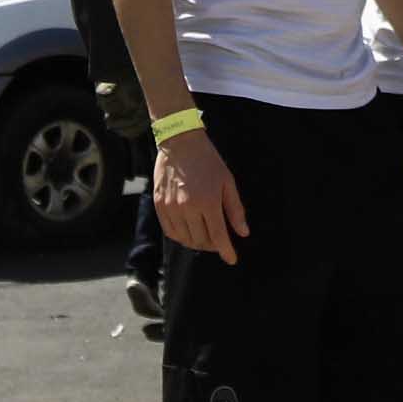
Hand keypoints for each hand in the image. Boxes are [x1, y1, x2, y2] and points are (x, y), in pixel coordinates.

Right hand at [152, 126, 246, 264]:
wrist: (180, 142)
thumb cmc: (208, 161)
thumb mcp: (227, 182)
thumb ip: (235, 210)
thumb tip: (243, 233)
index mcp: (208, 201)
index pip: (218, 236)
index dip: (226, 251)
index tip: (232, 259)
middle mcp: (188, 207)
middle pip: (201, 241)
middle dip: (212, 245)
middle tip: (218, 240)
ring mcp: (171, 207)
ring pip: (185, 239)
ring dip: (197, 242)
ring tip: (204, 235)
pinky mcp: (159, 205)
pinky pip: (170, 231)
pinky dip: (181, 236)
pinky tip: (189, 231)